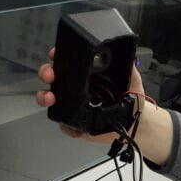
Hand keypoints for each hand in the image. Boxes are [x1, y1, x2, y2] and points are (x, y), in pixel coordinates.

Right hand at [37, 48, 173, 164]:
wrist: (135, 124)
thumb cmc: (132, 100)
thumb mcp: (132, 79)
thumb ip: (128, 66)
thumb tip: (125, 55)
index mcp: (88, 74)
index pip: (69, 61)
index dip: (59, 55)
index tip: (55, 53)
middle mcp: (78, 87)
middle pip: (54, 76)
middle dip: (47, 72)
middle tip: (50, 75)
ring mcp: (74, 104)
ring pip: (51, 97)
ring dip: (45, 96)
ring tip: (50, 99)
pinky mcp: (75, 122)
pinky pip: (62, 122)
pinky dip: (65, 125)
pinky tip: (74, 127)